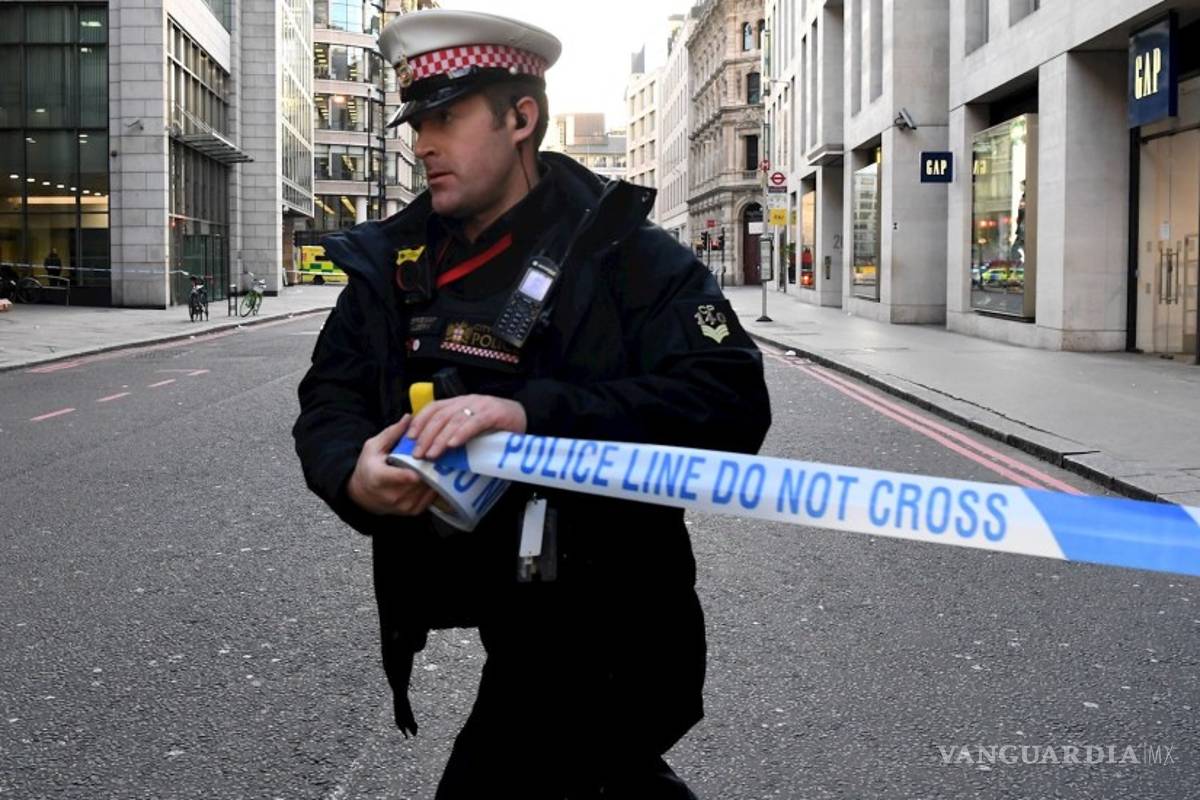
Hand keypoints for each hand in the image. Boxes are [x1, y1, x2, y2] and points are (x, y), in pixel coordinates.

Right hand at [347, 416, 439, 515]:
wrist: (362, 494)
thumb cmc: (368, 467)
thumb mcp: (373, 447)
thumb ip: (392, 433)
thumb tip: (408, 417)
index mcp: (380, 478)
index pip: (401, 477)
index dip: (414, 471)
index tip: (424, 464)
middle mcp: (392, 496)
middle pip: (420, 481)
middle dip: (431, 467)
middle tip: (441, 453)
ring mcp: (404, 506)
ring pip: (428, 488)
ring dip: (436, 476)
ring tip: (440, 462)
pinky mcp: (413, 511)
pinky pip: (431, 497)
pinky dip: (435, 486)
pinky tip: (436, 474)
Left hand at [406, 394, 526, 460]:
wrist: (528, 416)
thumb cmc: (498, 426)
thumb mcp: (473, 426)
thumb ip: (456, 432)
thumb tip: (433, 451)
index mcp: (460, 402)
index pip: (433, 408)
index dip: (420, 422)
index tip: (409, 438)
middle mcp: (467, 401)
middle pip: (439, 416)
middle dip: (426, 436)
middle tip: (417, 454)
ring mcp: (481, 406)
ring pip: (453, 421)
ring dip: (440, 439)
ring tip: (432, 454)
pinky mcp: (494, 414)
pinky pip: (474, 423)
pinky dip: (461, 434)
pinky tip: (453, 445)